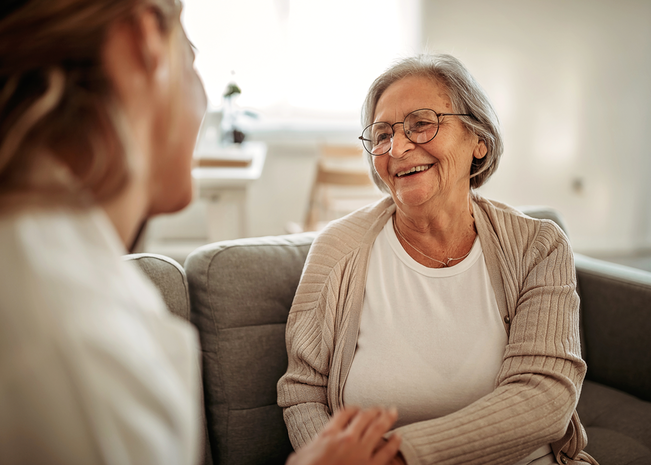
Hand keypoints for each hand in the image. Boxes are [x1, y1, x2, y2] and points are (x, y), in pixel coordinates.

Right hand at [286, 406, 401, 464]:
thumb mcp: (300, 455)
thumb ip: (311, 445)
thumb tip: (312, 446)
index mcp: (328, 434)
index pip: (345, 412)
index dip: (353, 408)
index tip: (357, 409)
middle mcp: (346, 439)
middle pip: (364, 417)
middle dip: (374, 410)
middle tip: (381, 407)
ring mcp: (360, 453)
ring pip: (377, 429)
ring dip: (387, 418)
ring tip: (393, 412)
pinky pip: (387, 452)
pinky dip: (394, 442)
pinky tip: (398, 437)